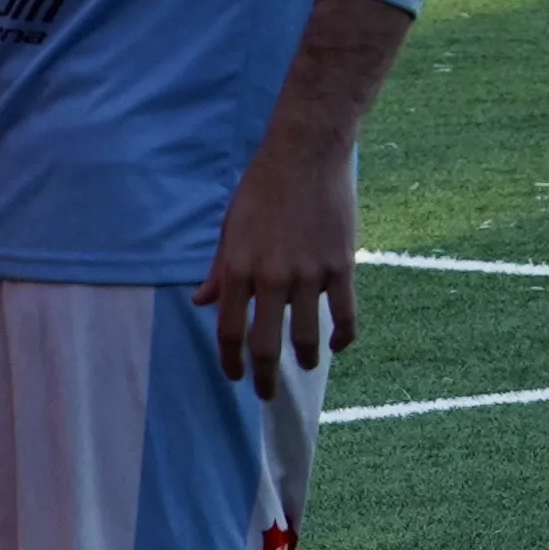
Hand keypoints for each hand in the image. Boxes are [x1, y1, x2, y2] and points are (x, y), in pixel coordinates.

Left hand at [195, 124, 361, 402]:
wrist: (306, 155)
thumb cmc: (261, 189)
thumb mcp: (230, 228)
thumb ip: (219, 271)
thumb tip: (202, 303)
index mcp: (239, 268)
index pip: (230, 330)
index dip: (229, 361)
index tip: (233, 376)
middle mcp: (273, 277)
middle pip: (267, 344)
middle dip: (264, 376)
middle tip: (265, 393)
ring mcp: (310, 273)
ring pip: (308, 335)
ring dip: (306, 359)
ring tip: (306, 368)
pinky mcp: (342, 266)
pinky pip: (345, 314)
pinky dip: (343, 337)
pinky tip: (337, 346)